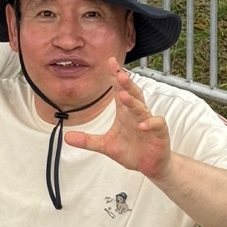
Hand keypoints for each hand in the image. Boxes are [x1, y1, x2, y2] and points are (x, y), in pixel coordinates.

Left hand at [63, 61, 171, 177]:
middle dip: (126, 84)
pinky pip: (156, 124)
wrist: (150, 165)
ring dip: (134, 102)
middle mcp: (136, 113)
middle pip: (132, 94)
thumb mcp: (105, 146)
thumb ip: (87, 140)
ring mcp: (148, 122)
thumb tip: (66, 137)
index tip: (110, 61)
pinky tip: (141, 124)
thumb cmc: (131, 150)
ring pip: (142, 107)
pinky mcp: (159, 133)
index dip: (115, 76)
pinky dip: (150, 123)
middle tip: (119, 74)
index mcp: (124, 112)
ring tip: (125, 96)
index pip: (120, 90)